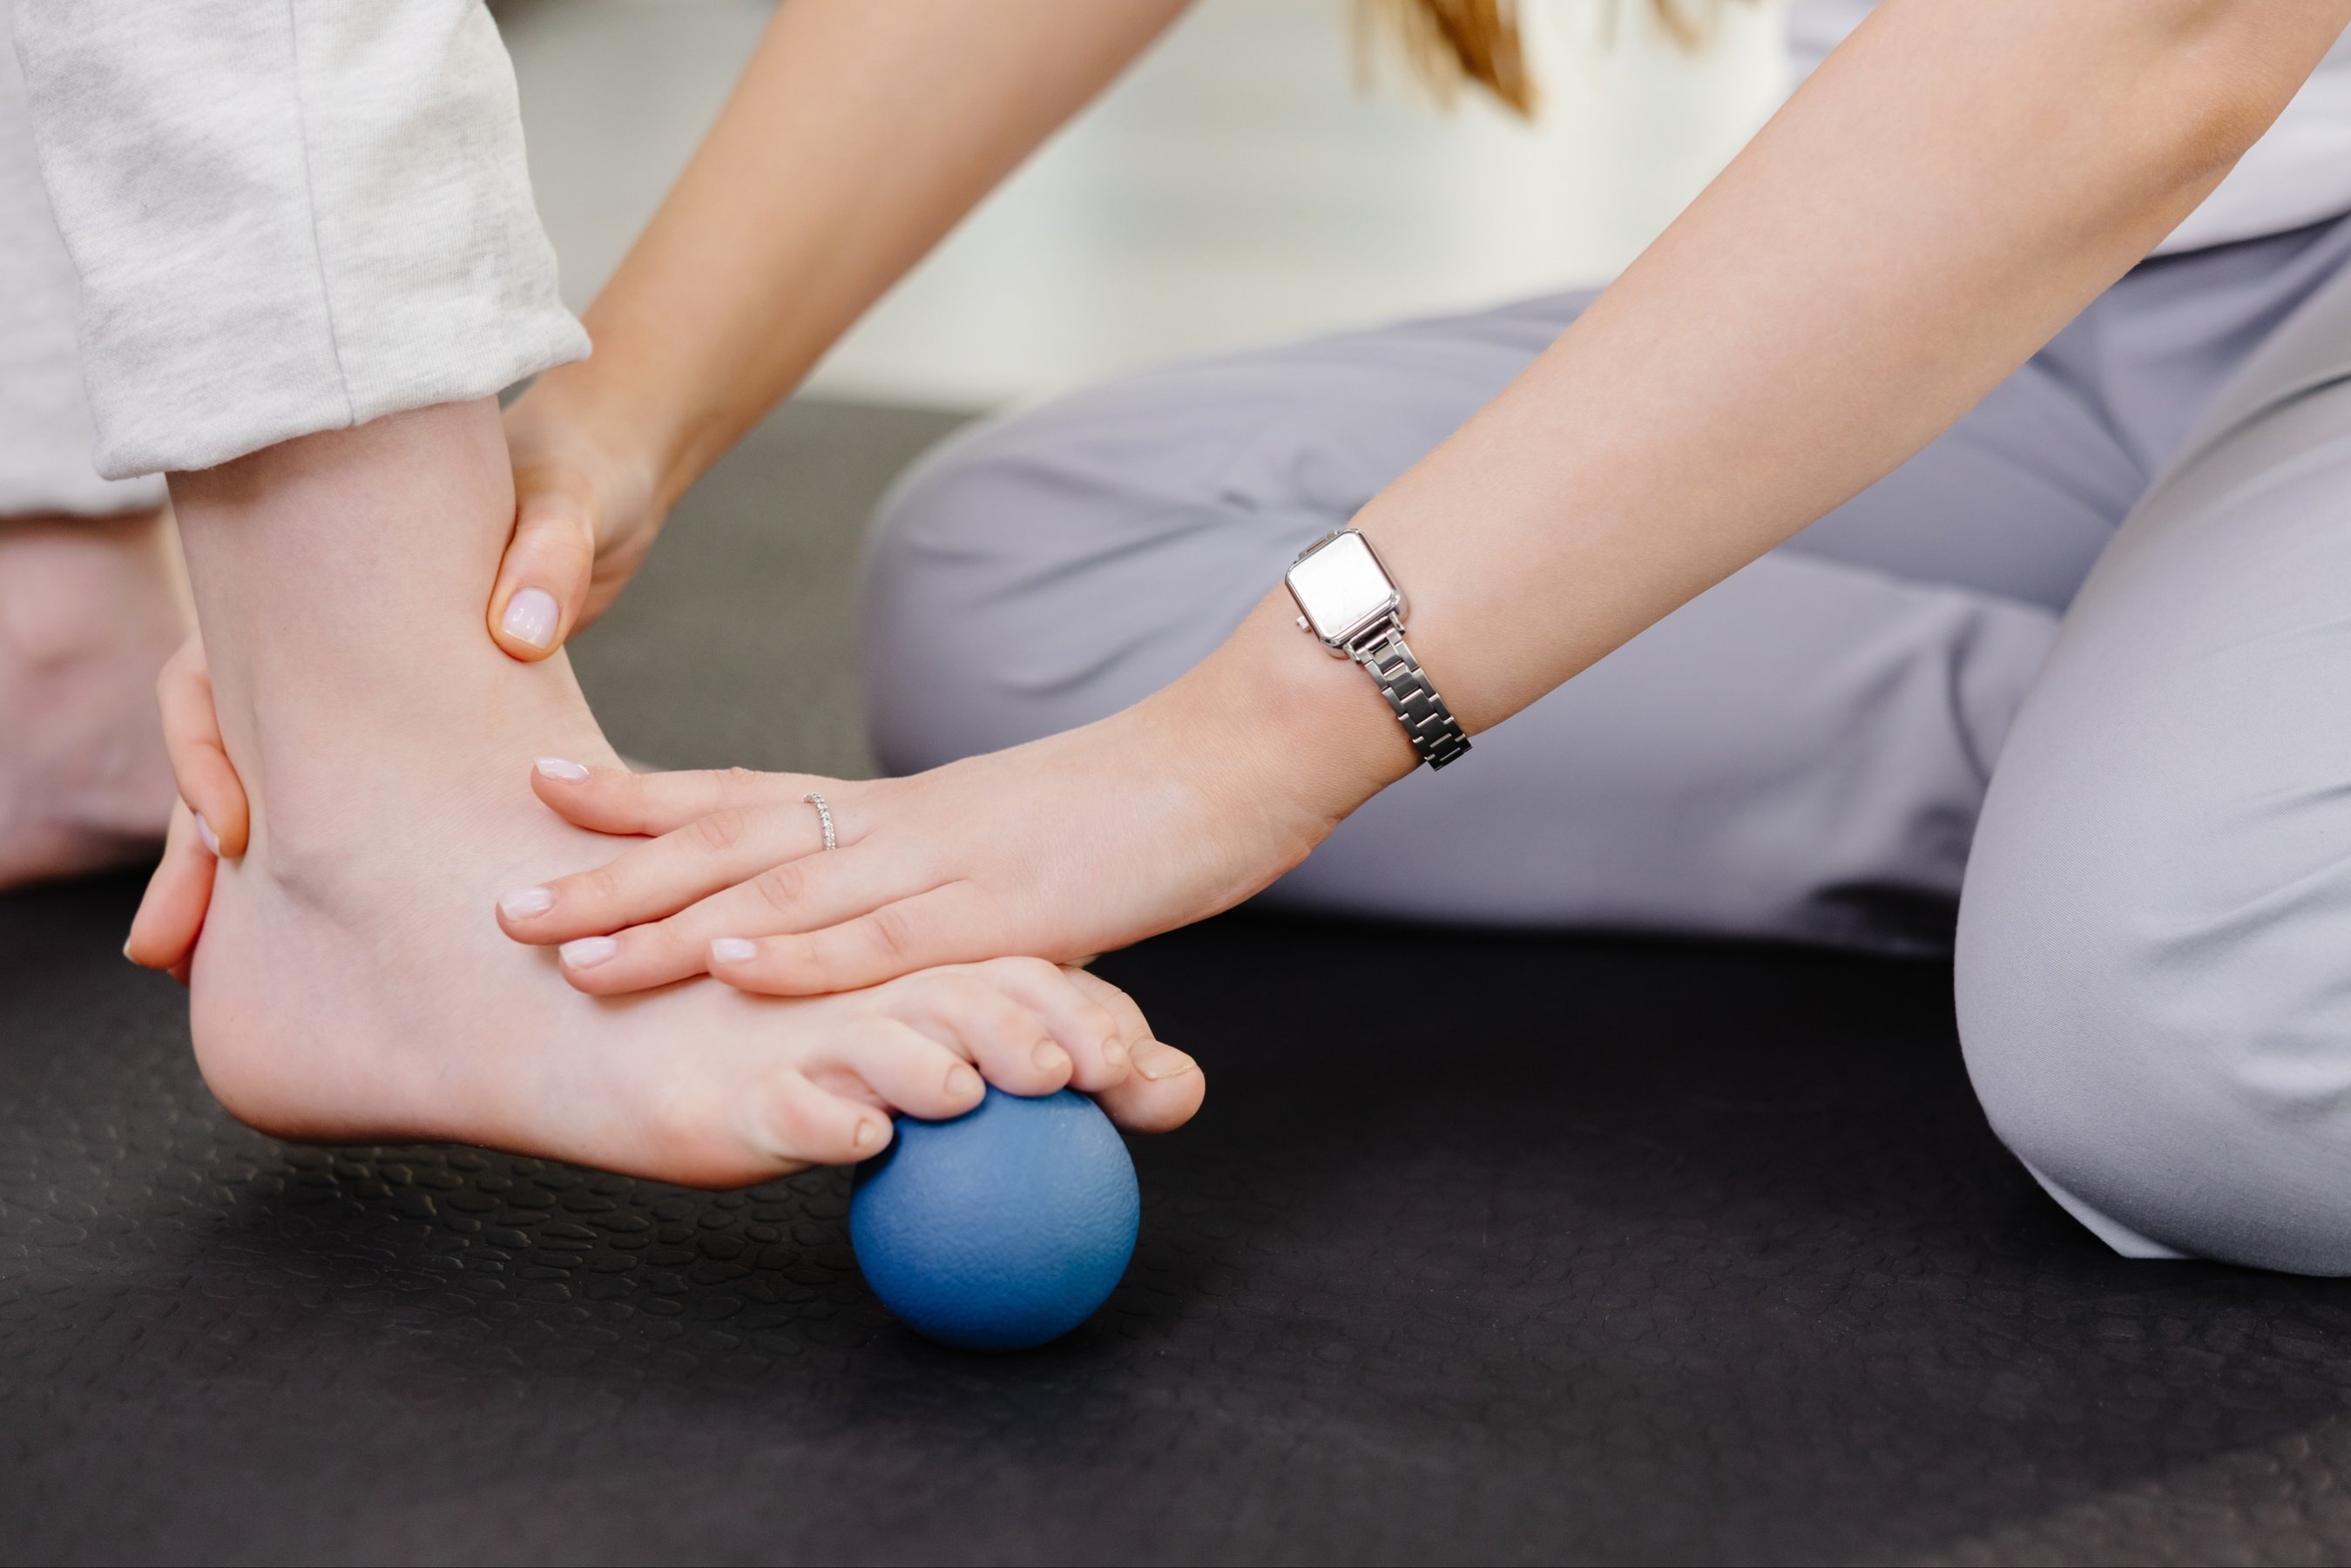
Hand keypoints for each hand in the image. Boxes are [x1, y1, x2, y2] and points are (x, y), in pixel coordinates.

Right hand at [127, 386, 669, 970]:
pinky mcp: (412, 729)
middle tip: (166, 948)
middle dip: (191, 855)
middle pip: (224, 754)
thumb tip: (521, 627)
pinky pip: (347, 807)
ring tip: (195, 968)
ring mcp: (359, 694)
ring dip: (235, 883)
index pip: (212, 673)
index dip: (207, 752)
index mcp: (317, 584)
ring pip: (273, 793)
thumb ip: (549, 554)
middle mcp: (320, 646)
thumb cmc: (576, 481)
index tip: (237, 828)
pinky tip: (318, 945)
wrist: (613, 485)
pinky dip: (325, 871)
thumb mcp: (567, 507)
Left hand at [495, 688, 1343, 997]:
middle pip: (734, 839)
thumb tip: (915, 938)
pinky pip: (893, 934)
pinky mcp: (1014, 907)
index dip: (645, 796)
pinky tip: (731, 963)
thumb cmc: (1144, 807)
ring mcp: (954, 861)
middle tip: (505, 896)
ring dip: (668, 921)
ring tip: (567, 946)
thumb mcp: (1026, 849)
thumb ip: (956, 894)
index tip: (545, 786)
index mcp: (905, 808)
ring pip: (785, 889)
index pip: (750, 791)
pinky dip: (806, 952)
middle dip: (612, 871)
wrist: (1245, 755)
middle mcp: (905, 823)